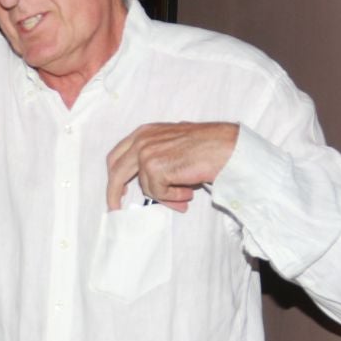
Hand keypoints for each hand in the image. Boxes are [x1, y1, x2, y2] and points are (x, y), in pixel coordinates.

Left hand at [105, 122, 239, 211]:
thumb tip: (152, 187)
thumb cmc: (207, 146)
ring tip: (185, 193)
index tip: (118, 190)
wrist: (226, 147)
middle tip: (115, 208)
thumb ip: (158, 159)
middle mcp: (142, 140)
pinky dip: (174, 196)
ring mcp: (147, 153)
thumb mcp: (174, 145)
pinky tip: (189, 189)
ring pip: (144, 186)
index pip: (117, 156)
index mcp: (144, 132)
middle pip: (116, 171)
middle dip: (114, 193)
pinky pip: (158, 193)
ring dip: (165, 195)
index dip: (114, 175)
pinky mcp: (155, 167)